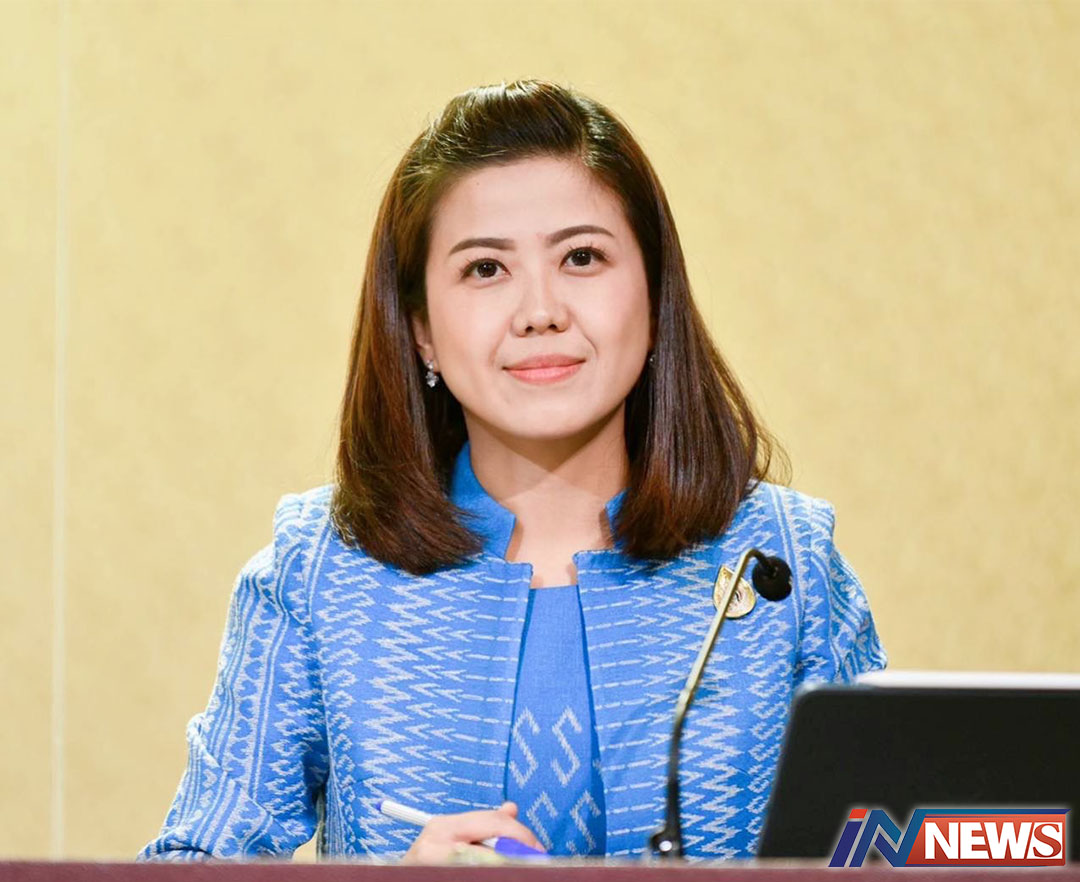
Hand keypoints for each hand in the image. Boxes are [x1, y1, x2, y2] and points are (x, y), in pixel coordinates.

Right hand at [401, 801, 545, 864]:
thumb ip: (481, 825)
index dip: (522, 835)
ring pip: (485, 866)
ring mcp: (433, 865)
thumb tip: (511, 808)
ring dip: (505, 868)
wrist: (393, 880)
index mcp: (444, 826)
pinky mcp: (434, 876)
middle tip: (536, 864)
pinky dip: (489, 875)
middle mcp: (436, 844)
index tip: (539, 849)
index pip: (494, 822)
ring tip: (519, 870)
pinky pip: (474, 874)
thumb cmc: (431, 863)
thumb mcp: (453, 837)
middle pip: (492, 849)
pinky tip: (498, 875)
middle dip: (518, 856)